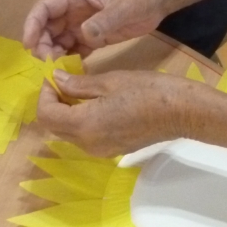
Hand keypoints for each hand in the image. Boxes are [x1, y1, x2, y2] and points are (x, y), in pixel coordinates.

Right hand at [23, 0, 169, 58]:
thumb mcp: (123, 7)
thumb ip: (103, 21)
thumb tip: (83, 35)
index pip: (44, 8)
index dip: (32, 25)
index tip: (29, 45)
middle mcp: (74, 10)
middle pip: (47, 27)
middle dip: (42, 44)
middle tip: (48, 63)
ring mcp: (83, 24)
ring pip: (58, 40)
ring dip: (54, 54)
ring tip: (58, 69)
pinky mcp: (94, 36)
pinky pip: (74, 48)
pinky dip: (69, 59)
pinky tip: (71, 71)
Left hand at [36, 70, 201, 156]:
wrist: (181, 112)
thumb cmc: (147, 90)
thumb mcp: (110, 81)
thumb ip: (79, 84)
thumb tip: (56, 79)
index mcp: (84, 125)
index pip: (47, 114)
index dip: (45, 94)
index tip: (53, 76)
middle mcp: (87, 144)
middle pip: (54, 127)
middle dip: (53, 103)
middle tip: (64, 81)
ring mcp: (100, 150)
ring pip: (69, 133)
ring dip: (67, 113)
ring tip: (79, 90)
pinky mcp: (112, 150)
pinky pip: (86, 137)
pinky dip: (81, 121)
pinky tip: (95, 103)